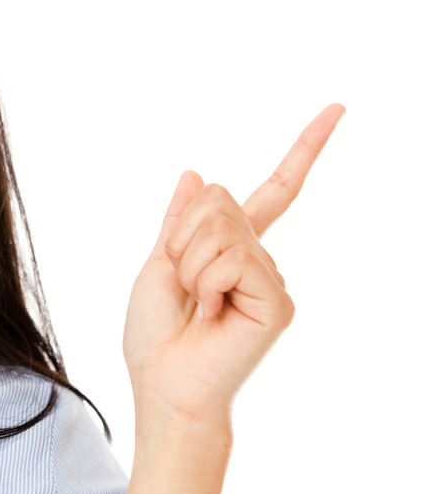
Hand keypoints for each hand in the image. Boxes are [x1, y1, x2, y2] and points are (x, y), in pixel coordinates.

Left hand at [122, 104, 344, 430]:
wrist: (164, 385)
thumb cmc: (156, 336)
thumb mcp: (157, 264)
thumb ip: (179, 221)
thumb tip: (194, 172)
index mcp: (232, 247)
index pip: (275, 190)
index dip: (305, 148)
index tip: (338, 109)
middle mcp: (258, 258)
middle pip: (219, 199)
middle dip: (181, 237)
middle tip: (181, 284)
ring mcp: (271, 278)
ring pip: (221, 227)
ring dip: (189, 263)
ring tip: (196, 303)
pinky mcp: (278, 300)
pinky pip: (233, 258)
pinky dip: (206, 282)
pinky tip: (211, 314)